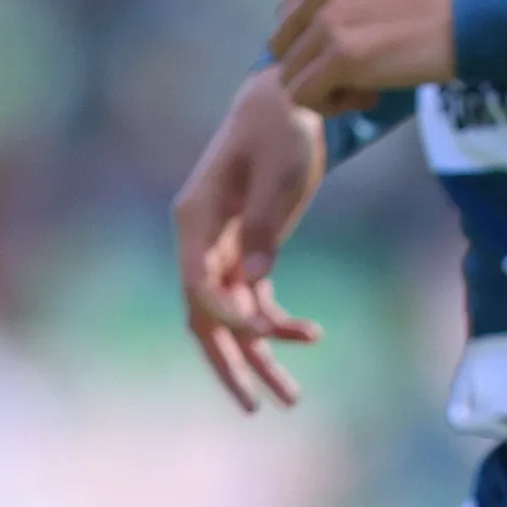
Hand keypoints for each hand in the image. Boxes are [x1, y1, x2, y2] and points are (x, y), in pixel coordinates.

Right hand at [172, 68, 328, 411]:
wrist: (290, 97)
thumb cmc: (280, 125)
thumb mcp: (278, 169)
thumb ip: (265, 222)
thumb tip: (256, 280)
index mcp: (195, 219)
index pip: (196, 286)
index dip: (227, 318)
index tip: (265, 334)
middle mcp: (202, 241)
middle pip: (204, 317)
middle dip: (230, 364)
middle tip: (256, 408)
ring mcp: (225, 249)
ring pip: (233, 318)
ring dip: (259, 357)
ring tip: (290, 399)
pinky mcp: (251, 250)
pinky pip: (257, 300)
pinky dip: (279, 323)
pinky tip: (311, 335)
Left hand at [270, 0, 458, 112]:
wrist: (476, 9)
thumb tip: (314, 41)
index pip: (290, 15)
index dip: (316, 41)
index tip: (355, 48)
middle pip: (283, 46)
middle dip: (314, 66)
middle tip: (357, 73)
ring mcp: (326, 20)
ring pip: (290, 76)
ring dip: (326, 89)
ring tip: (367, 85)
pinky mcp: (340, 56)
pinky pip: (305, 97)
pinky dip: (332, 106)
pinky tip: (370, 95)